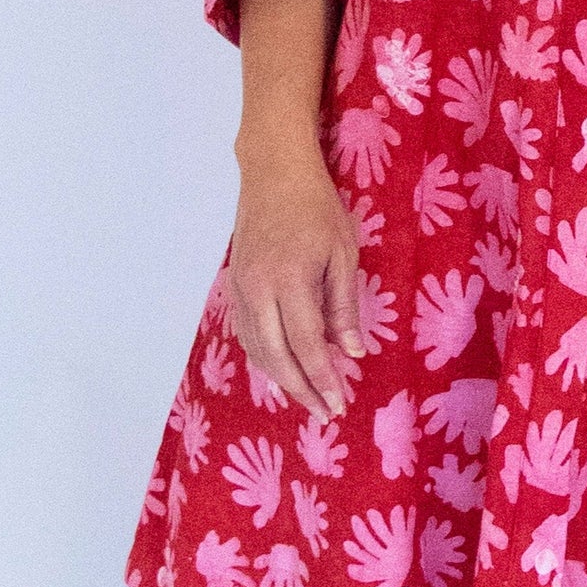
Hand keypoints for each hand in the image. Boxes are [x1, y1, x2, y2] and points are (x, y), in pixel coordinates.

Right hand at [227, 146, 362, 420]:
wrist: (273, 174)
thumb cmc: (317, 209)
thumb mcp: (343, 253)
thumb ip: (344, 306)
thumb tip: (352, 352)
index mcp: (291, 281)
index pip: (307, 345)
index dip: (323, 379)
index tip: (339, 404)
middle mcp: (259, 290)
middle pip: (276, 356)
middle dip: (301, 390)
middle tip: (324, 413)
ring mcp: (241, 289)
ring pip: (256, 349)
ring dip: (281, 379)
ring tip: (307, 398)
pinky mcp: (234, 286)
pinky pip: (246, 333)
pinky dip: (263, 357)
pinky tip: (281, 368)